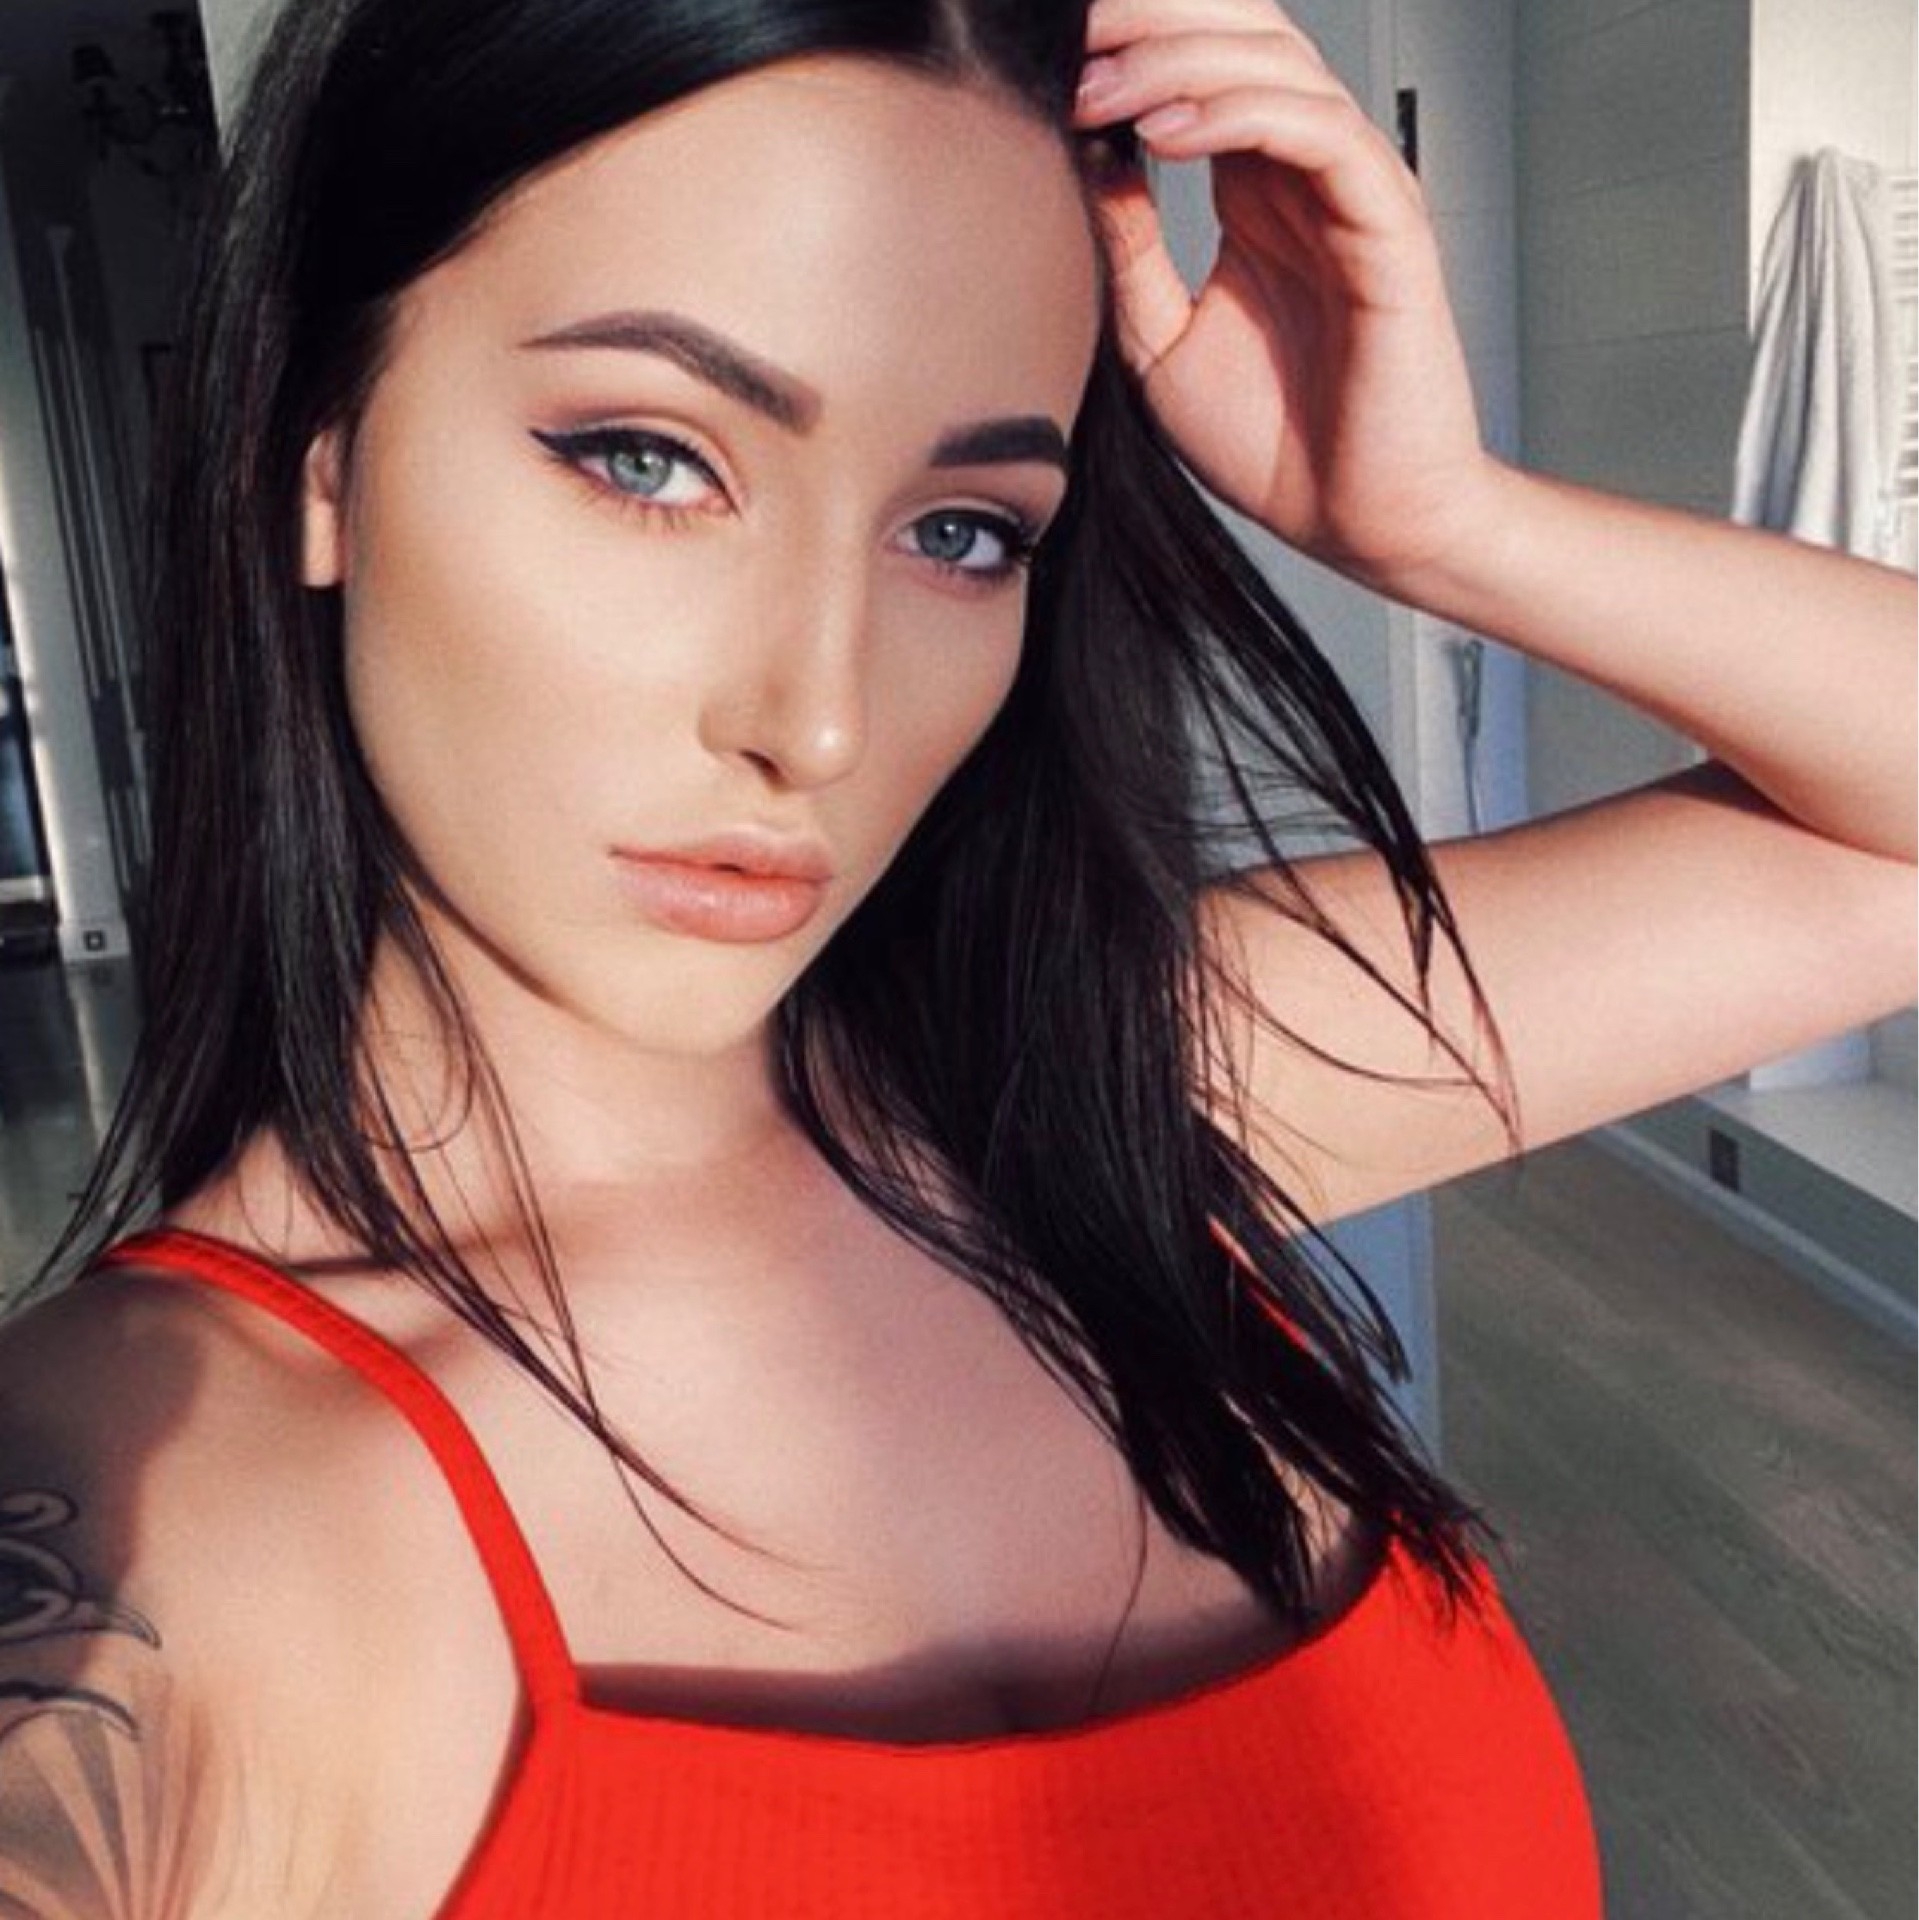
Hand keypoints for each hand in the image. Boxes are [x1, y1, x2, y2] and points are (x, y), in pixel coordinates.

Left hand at [1074, 0, 1499, 596]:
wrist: (1360, 524)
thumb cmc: (1277, 447)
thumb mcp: (1158, 343)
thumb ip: (1126, 251)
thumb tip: (1076, 161)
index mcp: (1260, 194)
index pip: (1201, 70)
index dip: (1129, 46)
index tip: (1047, 62)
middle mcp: (1307, 177)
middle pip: (1240, 37)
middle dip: (1150, 22)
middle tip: (1070, 36)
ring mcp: (1352, 192)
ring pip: (1275, 66)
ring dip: (1177, 60)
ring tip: (1097, 84)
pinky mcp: (1387, 225)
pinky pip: (1317, 132)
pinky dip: (1237, 114)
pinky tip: (1163, 130)